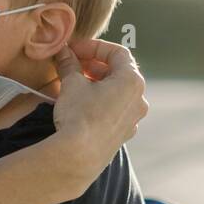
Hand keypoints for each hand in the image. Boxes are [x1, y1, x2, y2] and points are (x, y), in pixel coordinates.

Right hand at [48, 39, 147, 186]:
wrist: (79, 156)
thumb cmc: (79, 115)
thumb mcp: (71, 84)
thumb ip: (69, 64)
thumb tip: (64, 52)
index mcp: (132, 81)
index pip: (117, 53)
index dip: (94, 47)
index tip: (74, 50)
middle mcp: (139, 99)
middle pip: (119, 72)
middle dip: (94, 65)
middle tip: (72, 64)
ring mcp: (134, 118)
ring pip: (118, 92)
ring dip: (98, 83)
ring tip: (75, 83)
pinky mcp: (124, 133)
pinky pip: (115, 110)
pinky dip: (101, 101)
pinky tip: (82, 105)